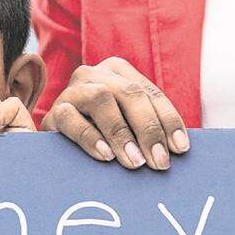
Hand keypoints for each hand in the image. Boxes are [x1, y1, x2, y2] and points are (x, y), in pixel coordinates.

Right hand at [41, 57, 188, 169]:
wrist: (58, 146)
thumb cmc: (102, 136)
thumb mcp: (127, 126)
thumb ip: (147, 129)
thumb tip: (177, 150)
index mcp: (118, 71)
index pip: (150, 93)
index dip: (168, 120)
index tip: (180, 149)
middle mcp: (95, 74)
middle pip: (129, 93)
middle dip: (148, 129)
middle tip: (159, 162)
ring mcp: (72, 90)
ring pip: (100, 99)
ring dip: (121, 132)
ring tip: (134, 161)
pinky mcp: (54, 112)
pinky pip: (71, 119)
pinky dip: (91, 138)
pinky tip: (106, 155)